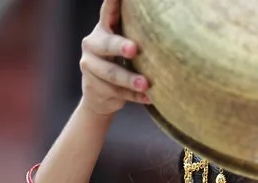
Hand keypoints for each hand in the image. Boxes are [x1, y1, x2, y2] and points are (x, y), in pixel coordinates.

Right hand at [79, 0, 150, 115]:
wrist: (100, 94)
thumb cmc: (121, 61)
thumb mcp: (124, 44)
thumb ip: (135, 34)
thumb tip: (167, 23)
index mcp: (103, 29)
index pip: (108, 13)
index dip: (112, 3)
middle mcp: (92, 45)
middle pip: (106, 45)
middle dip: (120, 46)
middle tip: (134, 49)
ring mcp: (90, 67)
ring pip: (112, 74)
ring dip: (130, 79)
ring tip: (146, 84)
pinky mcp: (95, 88)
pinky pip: (118, 93)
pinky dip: (135, 96)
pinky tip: (149, 98)